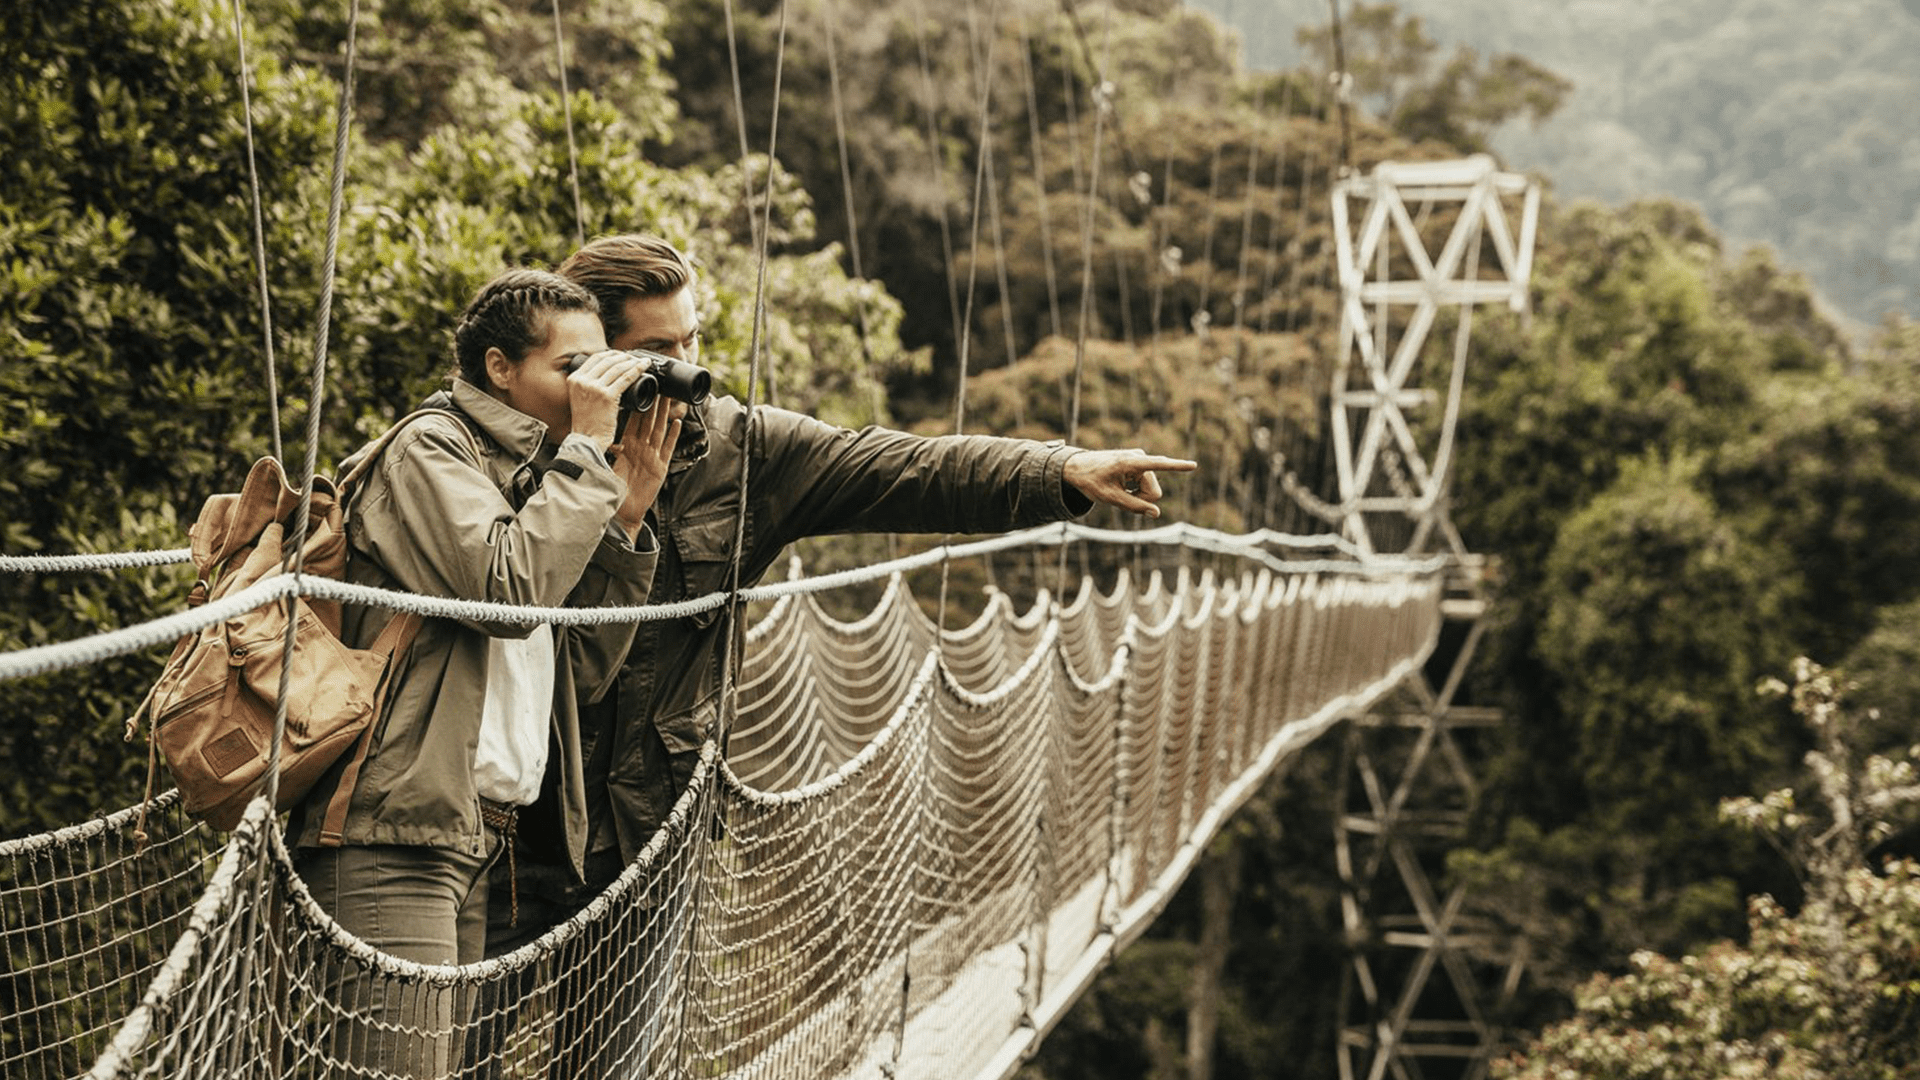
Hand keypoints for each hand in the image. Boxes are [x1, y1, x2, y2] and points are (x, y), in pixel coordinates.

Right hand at [567, 349, 650, 451]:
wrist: (587, 439)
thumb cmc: (587, 422)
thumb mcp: (580, 397)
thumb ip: (588, 384)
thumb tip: (606, 372)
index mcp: (575, 379)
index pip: (595, 358)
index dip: (612, 354)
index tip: (622, 355)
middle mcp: (582, 381)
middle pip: (607, 360)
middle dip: (624, 356)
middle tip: (634, 358)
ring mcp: (594, 388)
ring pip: (618, 367)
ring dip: (632, 362)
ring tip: (642, 362)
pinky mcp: (607, 396)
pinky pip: (626, 378)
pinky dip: (637, 370)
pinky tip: (645, 366)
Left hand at [607, 399, 685, 541]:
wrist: (624, 512)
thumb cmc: (615, 491)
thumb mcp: (609, 466)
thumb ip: (608, 451)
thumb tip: (597, 436)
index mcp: (628, 447)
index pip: (633, 421)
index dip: (637, 405)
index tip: (636, 389)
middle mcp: (641, 449)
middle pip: (648, 421)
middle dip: (652, 403)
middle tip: (656, 383)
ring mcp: (652, 457)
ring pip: (659, 430)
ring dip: (663, 413)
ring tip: (668, 396)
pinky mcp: (660, 467)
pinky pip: (668, 448)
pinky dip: (673, 435)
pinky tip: (678, 422)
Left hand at [1062, 449, 1197, 518]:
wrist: (1078, 468)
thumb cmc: (1091, 481)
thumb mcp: (1110, 498)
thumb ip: (1133, 507)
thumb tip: (1156, 513)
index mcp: (1131, 462)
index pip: (1159, 464)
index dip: (1177, 466)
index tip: (1194, 465)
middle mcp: (1139, 457)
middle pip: (1155, 491)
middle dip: (1142, 499)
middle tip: (1121, 495)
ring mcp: (1140, 459)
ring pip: (1152, 490)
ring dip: (1137, 494)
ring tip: (1119, 488)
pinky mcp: (1139, 463)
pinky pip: (1146, 484)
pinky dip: (1136, 489)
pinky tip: (1122, 483)